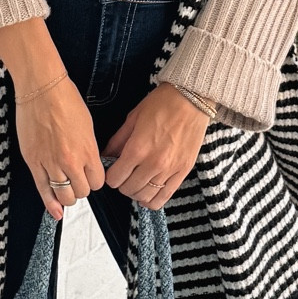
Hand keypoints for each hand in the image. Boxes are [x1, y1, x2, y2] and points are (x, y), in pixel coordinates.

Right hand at [0, 16, 103, 220]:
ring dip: (67, 196)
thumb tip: (88, 166)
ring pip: (64, 195)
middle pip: (82, 192)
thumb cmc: (66, 101)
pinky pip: (44, 190)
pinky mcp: (33, 162)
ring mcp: (51, 164)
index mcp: (88, 151)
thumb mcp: (88, 126)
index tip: (90, 176)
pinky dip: (50, 204)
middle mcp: (71, 162)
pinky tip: (55, 212)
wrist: (42, 89)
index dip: (95, 181)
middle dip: (82, 188)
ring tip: (66, 189)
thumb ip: (89, 150)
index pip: (98, 182)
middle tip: (77, 181)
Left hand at [103, 84, 209, 209]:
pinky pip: (165, 197)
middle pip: (128, 190)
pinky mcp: (183, 171)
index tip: (113, 170)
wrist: (192, 98)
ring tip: (137, 182)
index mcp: (137, 149)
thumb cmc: (162, 103)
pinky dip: (153, 199)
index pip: (114, 178)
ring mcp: (169, 169)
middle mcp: (152, 163)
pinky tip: (149, 192)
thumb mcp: (133, 118)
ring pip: (145, 196)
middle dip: (122, 184)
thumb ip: (117, 141)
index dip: (110, 176)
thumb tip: (105, 155)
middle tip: (125, 174)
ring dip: (137, 192)